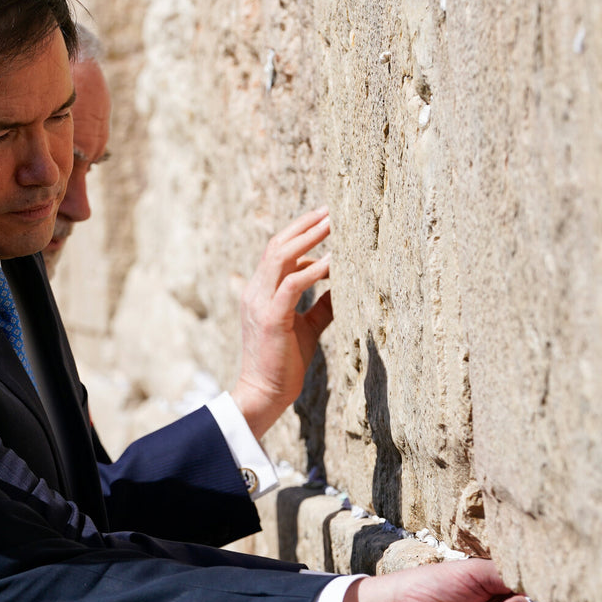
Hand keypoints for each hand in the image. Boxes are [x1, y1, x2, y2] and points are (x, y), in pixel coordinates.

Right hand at [230, 207, 332, 439]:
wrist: (264, 392)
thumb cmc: (285, 362)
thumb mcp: (308, 326)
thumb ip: (322, 304)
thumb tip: (345, 284)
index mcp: (260, 292)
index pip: (278, 251)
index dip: (300, 231)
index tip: (326, 216)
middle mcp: (256, 291)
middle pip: (278, 245)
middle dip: (306, 225)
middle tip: (334, 208)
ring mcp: (260, 303)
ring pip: (281, 257)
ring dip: (309, 237)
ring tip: (335, 223)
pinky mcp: (272, 318)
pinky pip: (292, 284)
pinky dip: (314, 269)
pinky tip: (335, 261)